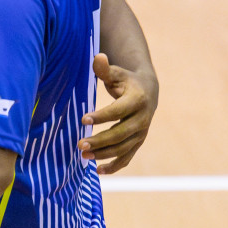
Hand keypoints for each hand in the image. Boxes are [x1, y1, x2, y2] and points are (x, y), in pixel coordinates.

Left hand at [80, 53, 157, 172]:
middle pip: (121, 134)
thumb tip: (97, 56)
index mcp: (138, 100)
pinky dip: (114, 166)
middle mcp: (142, 119)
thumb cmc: (126, 80)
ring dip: (104, 154)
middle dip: (100, 140)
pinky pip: (127, 158)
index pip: (118, 111)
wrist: (148, 91)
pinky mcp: (137, 142)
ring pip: (123, 148)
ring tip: (83, 156)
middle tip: (79, 144)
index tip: (83, 119)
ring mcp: (141, 133)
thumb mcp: (116, 72)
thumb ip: (104, 68)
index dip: (102, 116)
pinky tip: (98, 171)